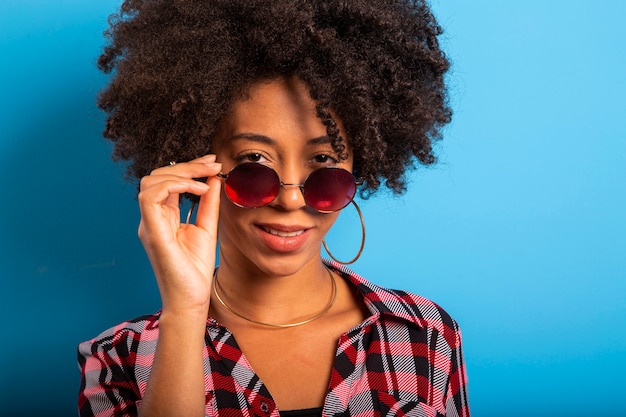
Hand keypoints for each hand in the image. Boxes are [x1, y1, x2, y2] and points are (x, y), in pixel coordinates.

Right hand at [137, 154, 221, 314]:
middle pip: (159, 176)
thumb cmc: (195, 269)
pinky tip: (198, 189)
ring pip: (151, 181)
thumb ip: (208, 203)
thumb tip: (213, 178)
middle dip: (187, 165)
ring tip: (206, 177)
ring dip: (181, 172)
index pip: (169, 182)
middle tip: (213, 163)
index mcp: (164, 216)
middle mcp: (153, 217)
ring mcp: (149, 224)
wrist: (191, 298)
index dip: (190, 168)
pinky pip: (150, 197)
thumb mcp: (207, 227)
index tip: (213, 162)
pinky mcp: (151, 231)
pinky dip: (175, 185)